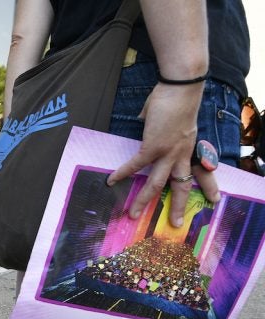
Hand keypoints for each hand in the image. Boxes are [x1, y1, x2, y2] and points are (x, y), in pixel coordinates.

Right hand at [106, 83, 217, 227]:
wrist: (181, 87)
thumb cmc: (176, 96)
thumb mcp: (174, 118)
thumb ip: (160, 126)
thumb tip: (146, 120)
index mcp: (190, 147)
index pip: (203, 170)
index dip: (209, 185)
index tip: (215, 199)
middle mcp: (183, 153)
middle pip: (182, 185)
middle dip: (180, 206)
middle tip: (177, 223)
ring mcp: (168, 152)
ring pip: (158, 183)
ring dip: (144, 200)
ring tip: (133, 214)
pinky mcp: (153, 147)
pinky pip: (136, 165)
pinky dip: (123, 173)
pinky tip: (111, 180)